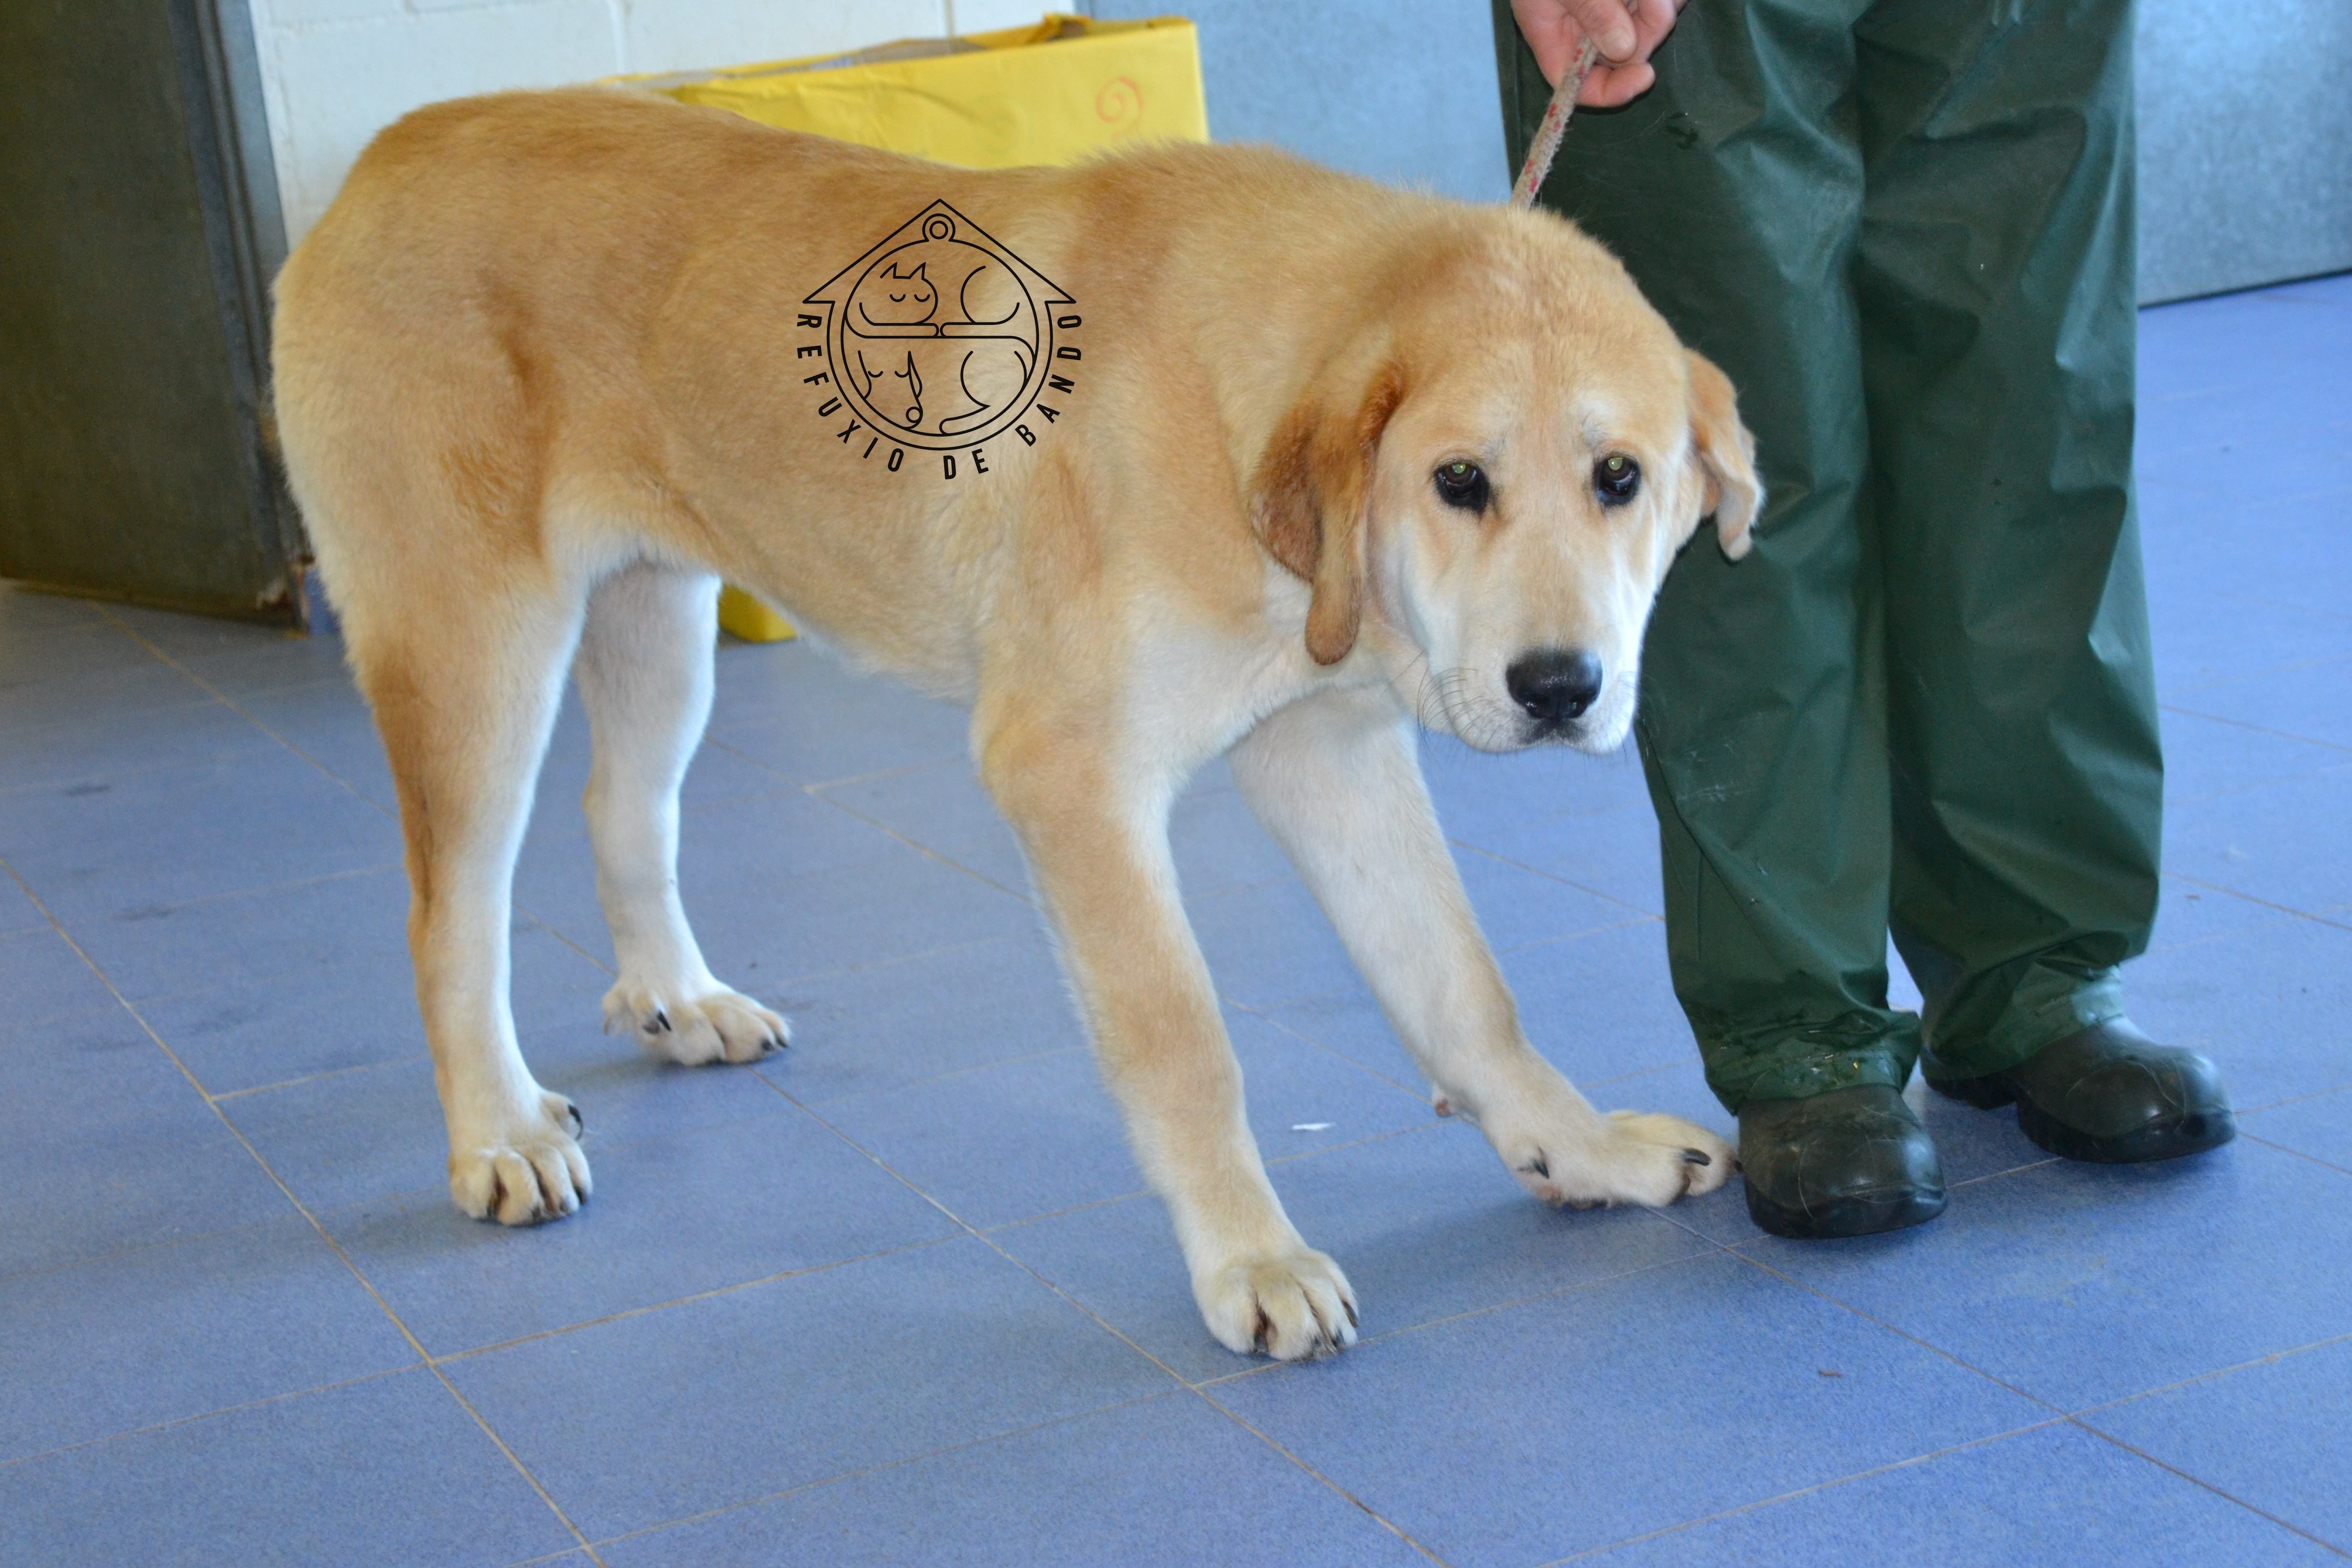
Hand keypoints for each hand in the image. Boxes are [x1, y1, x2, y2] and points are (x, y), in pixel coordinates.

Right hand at [1510, 0, 1685, 107]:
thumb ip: (1590, 10)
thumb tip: (1624, 49)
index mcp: (1555, 37)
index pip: (1581, 86)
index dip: (1613, 91)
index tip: (1645, 75)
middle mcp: (1587, 29)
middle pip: (1628, 54)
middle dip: (1647, 27)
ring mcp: (1615, 9)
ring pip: (1654, 24)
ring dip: (1661, 5)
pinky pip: (1667, 2)